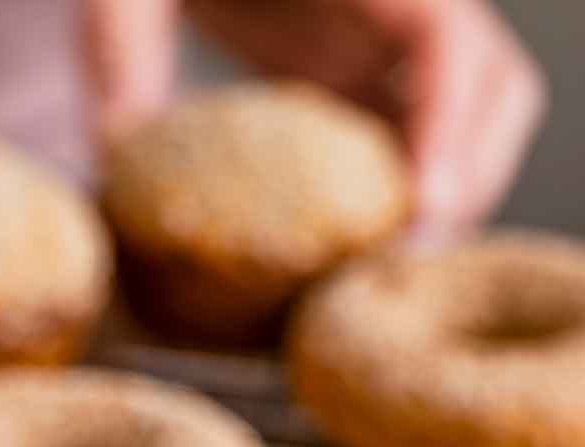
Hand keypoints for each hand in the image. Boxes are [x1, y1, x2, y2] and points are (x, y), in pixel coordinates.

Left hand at [86, 0, 545, 228]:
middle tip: (408, 259)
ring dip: (448, 189)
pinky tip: (359, 249)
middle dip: (468, 173)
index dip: (448, 125)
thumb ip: (121, 54)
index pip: (443, 39)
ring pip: (472, 111)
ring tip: (389, 265)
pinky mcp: (362, 68)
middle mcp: (393, 2)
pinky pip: (417, 130)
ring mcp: (384, 37)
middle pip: (490, 82)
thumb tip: (112, 149)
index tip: (422, 208)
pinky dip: (406, 190)